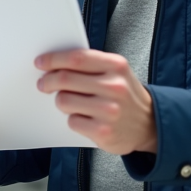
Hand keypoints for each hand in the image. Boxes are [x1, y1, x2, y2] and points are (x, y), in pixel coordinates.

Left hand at [35, 49, 157, 154]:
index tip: (40, 62)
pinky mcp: (104, 132)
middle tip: (43, 83)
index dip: (53, 59)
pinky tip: (84, 118)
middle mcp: (115, 87)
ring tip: (69, 102)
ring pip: (64, 101)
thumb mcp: (116, 72)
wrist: (150, 124)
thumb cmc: (125, 94)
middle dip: (48, 81)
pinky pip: (72, 121)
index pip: (76, 58)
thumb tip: (54, 63)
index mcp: (116, 66)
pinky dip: (73, 119)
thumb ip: (90, 64)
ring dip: (61, 101)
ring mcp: (109, 110)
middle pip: (65, 79)